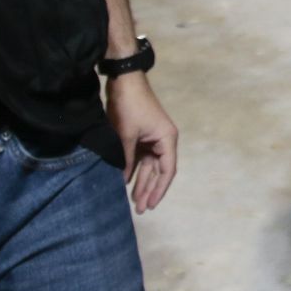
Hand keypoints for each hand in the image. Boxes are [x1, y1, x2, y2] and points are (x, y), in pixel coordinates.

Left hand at [105, 72, 177, 213]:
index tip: (150, 205)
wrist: (124, 81)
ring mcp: (152, 138)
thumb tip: (122, 181)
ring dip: (142, 182)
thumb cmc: (130, 107)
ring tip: (134, 201)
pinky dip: (134, 170)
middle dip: (150, 190)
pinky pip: (140, 158)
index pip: (167, 171)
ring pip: (149, 166)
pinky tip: (126, 182)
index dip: (159, 190)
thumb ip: (126, 160)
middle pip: (158, 171)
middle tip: (140, 209)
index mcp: (167, 139)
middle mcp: (163, 141)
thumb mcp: (126, 136)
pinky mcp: (141, 135)